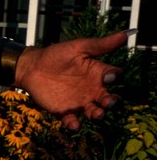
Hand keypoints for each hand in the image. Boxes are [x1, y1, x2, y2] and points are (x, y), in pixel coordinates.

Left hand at [14, 30, 128, 129]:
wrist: (32, 67)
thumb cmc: (57, 55)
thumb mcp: (78, 47)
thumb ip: (101, 45)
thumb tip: (126, 34)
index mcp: (98, 73)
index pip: (114, 77)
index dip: (115, 77)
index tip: (109, 76)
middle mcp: (93, 90)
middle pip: (109, 99)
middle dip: (112, 102)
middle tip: (108, 102)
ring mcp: (80, 102)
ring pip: (95, 112)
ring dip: (98, 115)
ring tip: (97, 114)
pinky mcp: (65, 112)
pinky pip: (72, 121)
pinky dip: (74, 125)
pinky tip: (74, 124)